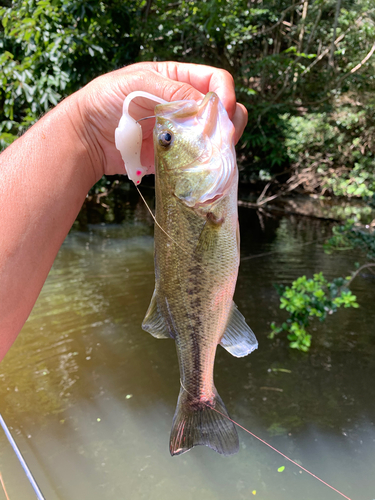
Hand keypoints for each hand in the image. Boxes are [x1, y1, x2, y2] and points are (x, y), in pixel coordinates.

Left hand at [71, 61, 247, 177]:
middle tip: (222, 138)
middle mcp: (185, 106)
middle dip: (229, 122)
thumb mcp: (138, 83)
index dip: (225, 94)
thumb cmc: (106, 101)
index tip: (221, 112)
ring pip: (217, 136)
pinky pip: (200, 159)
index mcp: (178, 80)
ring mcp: (182, 133)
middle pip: (225, 110)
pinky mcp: (176, 156)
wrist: (87, 137)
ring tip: (213, 152)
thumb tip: (205, 106)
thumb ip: (172, 91)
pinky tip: (202, 165)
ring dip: (221, 144)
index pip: (216, 81)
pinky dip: (207, 162)